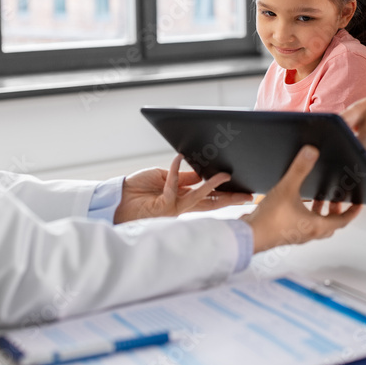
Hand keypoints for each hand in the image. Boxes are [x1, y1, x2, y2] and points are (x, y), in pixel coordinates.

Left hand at [113, 156, 252, 223]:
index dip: (225, 194)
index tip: (242, 192)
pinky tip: (179, 158)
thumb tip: (200, 175)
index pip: (209, 197)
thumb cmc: (137, 189)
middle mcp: (181, 205)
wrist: (117, 198)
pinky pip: (173, 185)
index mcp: (182, 198)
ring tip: (226, 176)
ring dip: (212, 185)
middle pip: (211, 202)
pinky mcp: (163, 204)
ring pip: (199, 197)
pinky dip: (176, 170)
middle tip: (248, 195)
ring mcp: (173, 207)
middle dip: (230, 198)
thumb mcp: (164, 178)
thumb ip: (182, 178)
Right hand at [240, 146, 360, 252]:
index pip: (343, 220)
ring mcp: (297, 235)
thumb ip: (299, 169)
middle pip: (330, 224)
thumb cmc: (269, 222)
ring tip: (316, 200)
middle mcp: (309, 233)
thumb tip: (311, 153)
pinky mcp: (286, 235)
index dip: (352, 211)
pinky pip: (302, 226)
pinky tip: (295, 206)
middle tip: (337, 200)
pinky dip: (305, 216)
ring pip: (316, 226)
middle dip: (336, 211)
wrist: (249, 236)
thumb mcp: (287, 189)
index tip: (358, 204)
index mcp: (316, 226)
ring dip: (319, 213)